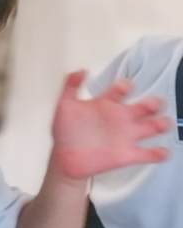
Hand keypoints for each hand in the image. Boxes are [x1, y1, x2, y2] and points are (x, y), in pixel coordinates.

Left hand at [51, 70, 169, 179]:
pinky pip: (149, 154)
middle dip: (153, 103)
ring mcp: (126, 136)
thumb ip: (70, 86)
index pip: (121, 90)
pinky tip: (162, 151)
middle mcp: (120, 118)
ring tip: (163, 124)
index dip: (124, 86)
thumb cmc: (65, 131)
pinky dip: (159, 153)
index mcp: (107, 104)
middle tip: (153, 103)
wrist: (64, 157)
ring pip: (153, 127)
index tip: (124, 87)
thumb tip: (81, 70)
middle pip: (145, 107)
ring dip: (161, 124)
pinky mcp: (128, 155)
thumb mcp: (64, 105)